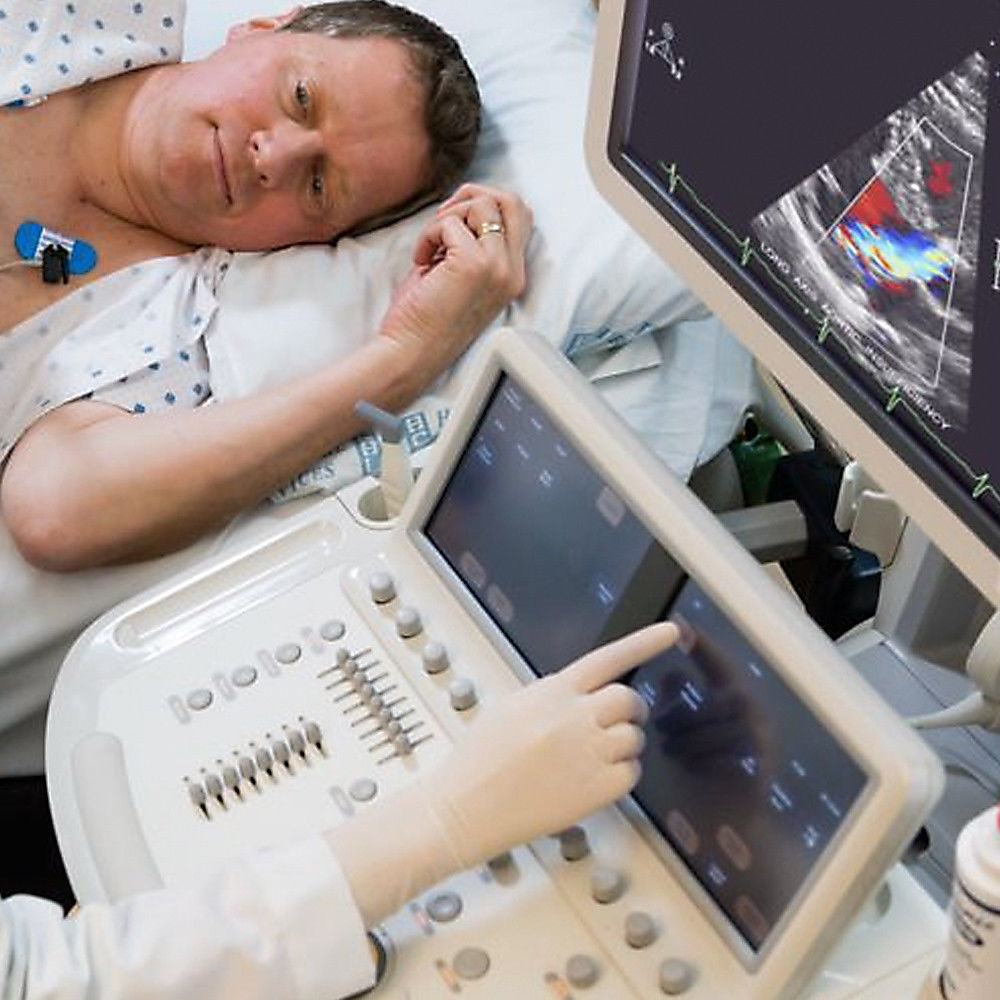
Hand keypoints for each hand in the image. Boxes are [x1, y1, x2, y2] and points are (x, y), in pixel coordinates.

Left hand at [378, 184, 532, 381]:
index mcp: (513, 276)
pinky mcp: (472, 265)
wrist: (412, 352)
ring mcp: (496, 267)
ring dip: (447, 218)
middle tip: (445, 218)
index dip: (488, 205)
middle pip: (512, 201)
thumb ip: (475, 244)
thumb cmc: (426, 318)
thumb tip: (467, 203)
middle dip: (475, 196)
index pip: (521, 217)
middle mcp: (512, 272)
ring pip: (481, 205)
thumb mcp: (461, 276)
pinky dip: (428, 235)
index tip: (455, 223)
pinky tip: (421, 261)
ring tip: (431, 249)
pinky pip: (449, 223)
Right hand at [420, 622, 678, 868]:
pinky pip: (631, 774)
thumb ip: (551, 696)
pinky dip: (619, 777)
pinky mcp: (595, 791)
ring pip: (633, 739)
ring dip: (621, 747)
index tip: (672, 632)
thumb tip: (581, 695)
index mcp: (552, 692)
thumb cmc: (479, 760)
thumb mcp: (510, 708)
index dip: (644, 642)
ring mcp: (587, 754)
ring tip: (589, 760)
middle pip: (628, 699)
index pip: (608, 658)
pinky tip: (590, 782)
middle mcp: (573, 718)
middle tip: (614, 724)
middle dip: (628, 711)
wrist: (462, 809)